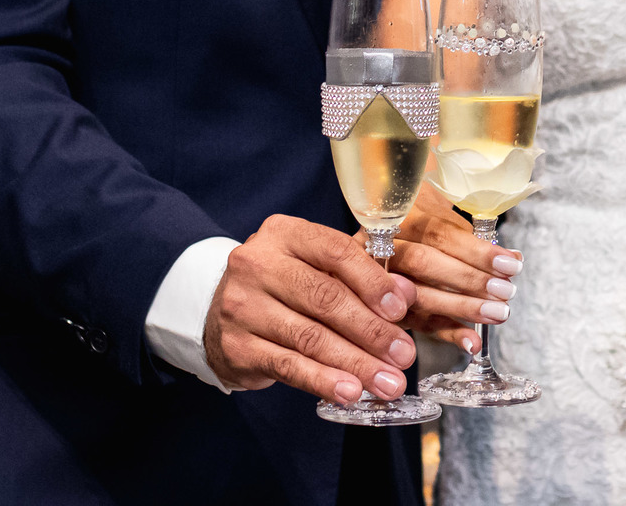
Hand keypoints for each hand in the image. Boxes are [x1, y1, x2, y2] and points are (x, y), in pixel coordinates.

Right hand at [204, 214, 417, 404]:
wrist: (221, 315)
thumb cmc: (284, 287)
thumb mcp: (316, 267)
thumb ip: (359, 276)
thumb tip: (405, 296)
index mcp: (283, 233)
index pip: (335, 251)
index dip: (372, 282)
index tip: (401, 310)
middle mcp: (257, 263)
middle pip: (325, 298)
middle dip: (371, 331)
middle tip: (404, 355)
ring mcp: (242, 306)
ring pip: (310, 337)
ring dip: (356, 363)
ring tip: (388, 382)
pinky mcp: (237, 346)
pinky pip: (289, 366)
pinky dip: (323, 381)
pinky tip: (349, 391)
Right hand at [390, 184, 522, 353]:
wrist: (380, 231)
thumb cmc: (418, 218)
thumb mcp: (439, 211)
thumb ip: (469, 235)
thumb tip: (512, 259)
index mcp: (396, 215)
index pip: (437, 234)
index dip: (475, 251)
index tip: (509, 263)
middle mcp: (379, 247)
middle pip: (422, 264)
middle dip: (469, 280)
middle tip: (505, 290)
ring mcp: (377, 280)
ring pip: (418, 297)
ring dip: (463, 308)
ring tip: (498, 312)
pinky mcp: (383, 310)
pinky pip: (416, 323)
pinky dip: (448, 333)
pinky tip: (472, 342)